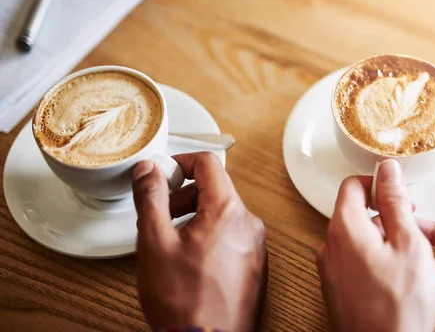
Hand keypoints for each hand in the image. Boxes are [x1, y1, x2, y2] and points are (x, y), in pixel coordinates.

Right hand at [132, 152, 266, 331]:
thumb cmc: (185, 302)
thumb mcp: (155, 243)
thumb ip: (150, 198)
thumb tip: (148, 170)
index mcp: (228, 211)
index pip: (209, 164)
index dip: (181, 162)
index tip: (163, 173)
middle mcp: (249, 225)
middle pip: (217, 189)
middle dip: (185, 195)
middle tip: (162, 213)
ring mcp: (256, 246)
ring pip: (224, 213)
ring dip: (196, 216)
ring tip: (173, 240)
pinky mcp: (255, 265)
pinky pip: (232, 236)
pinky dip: (211, 236)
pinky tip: (191, 260)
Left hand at [317, 160, 434, 331]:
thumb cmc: (396, 307)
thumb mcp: (408, 243)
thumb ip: (395, 201)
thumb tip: (387, 170)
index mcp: (346, 227)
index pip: (355, 186)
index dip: (383, 186)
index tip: (406, 194)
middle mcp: (335, 246)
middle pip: (377, 221)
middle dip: (418, 228)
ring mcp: (338, 271)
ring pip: (380, 247)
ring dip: (415, 254)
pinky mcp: (345, 290)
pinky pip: (373, 268)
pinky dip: (399, 270)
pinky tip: (427, 286)